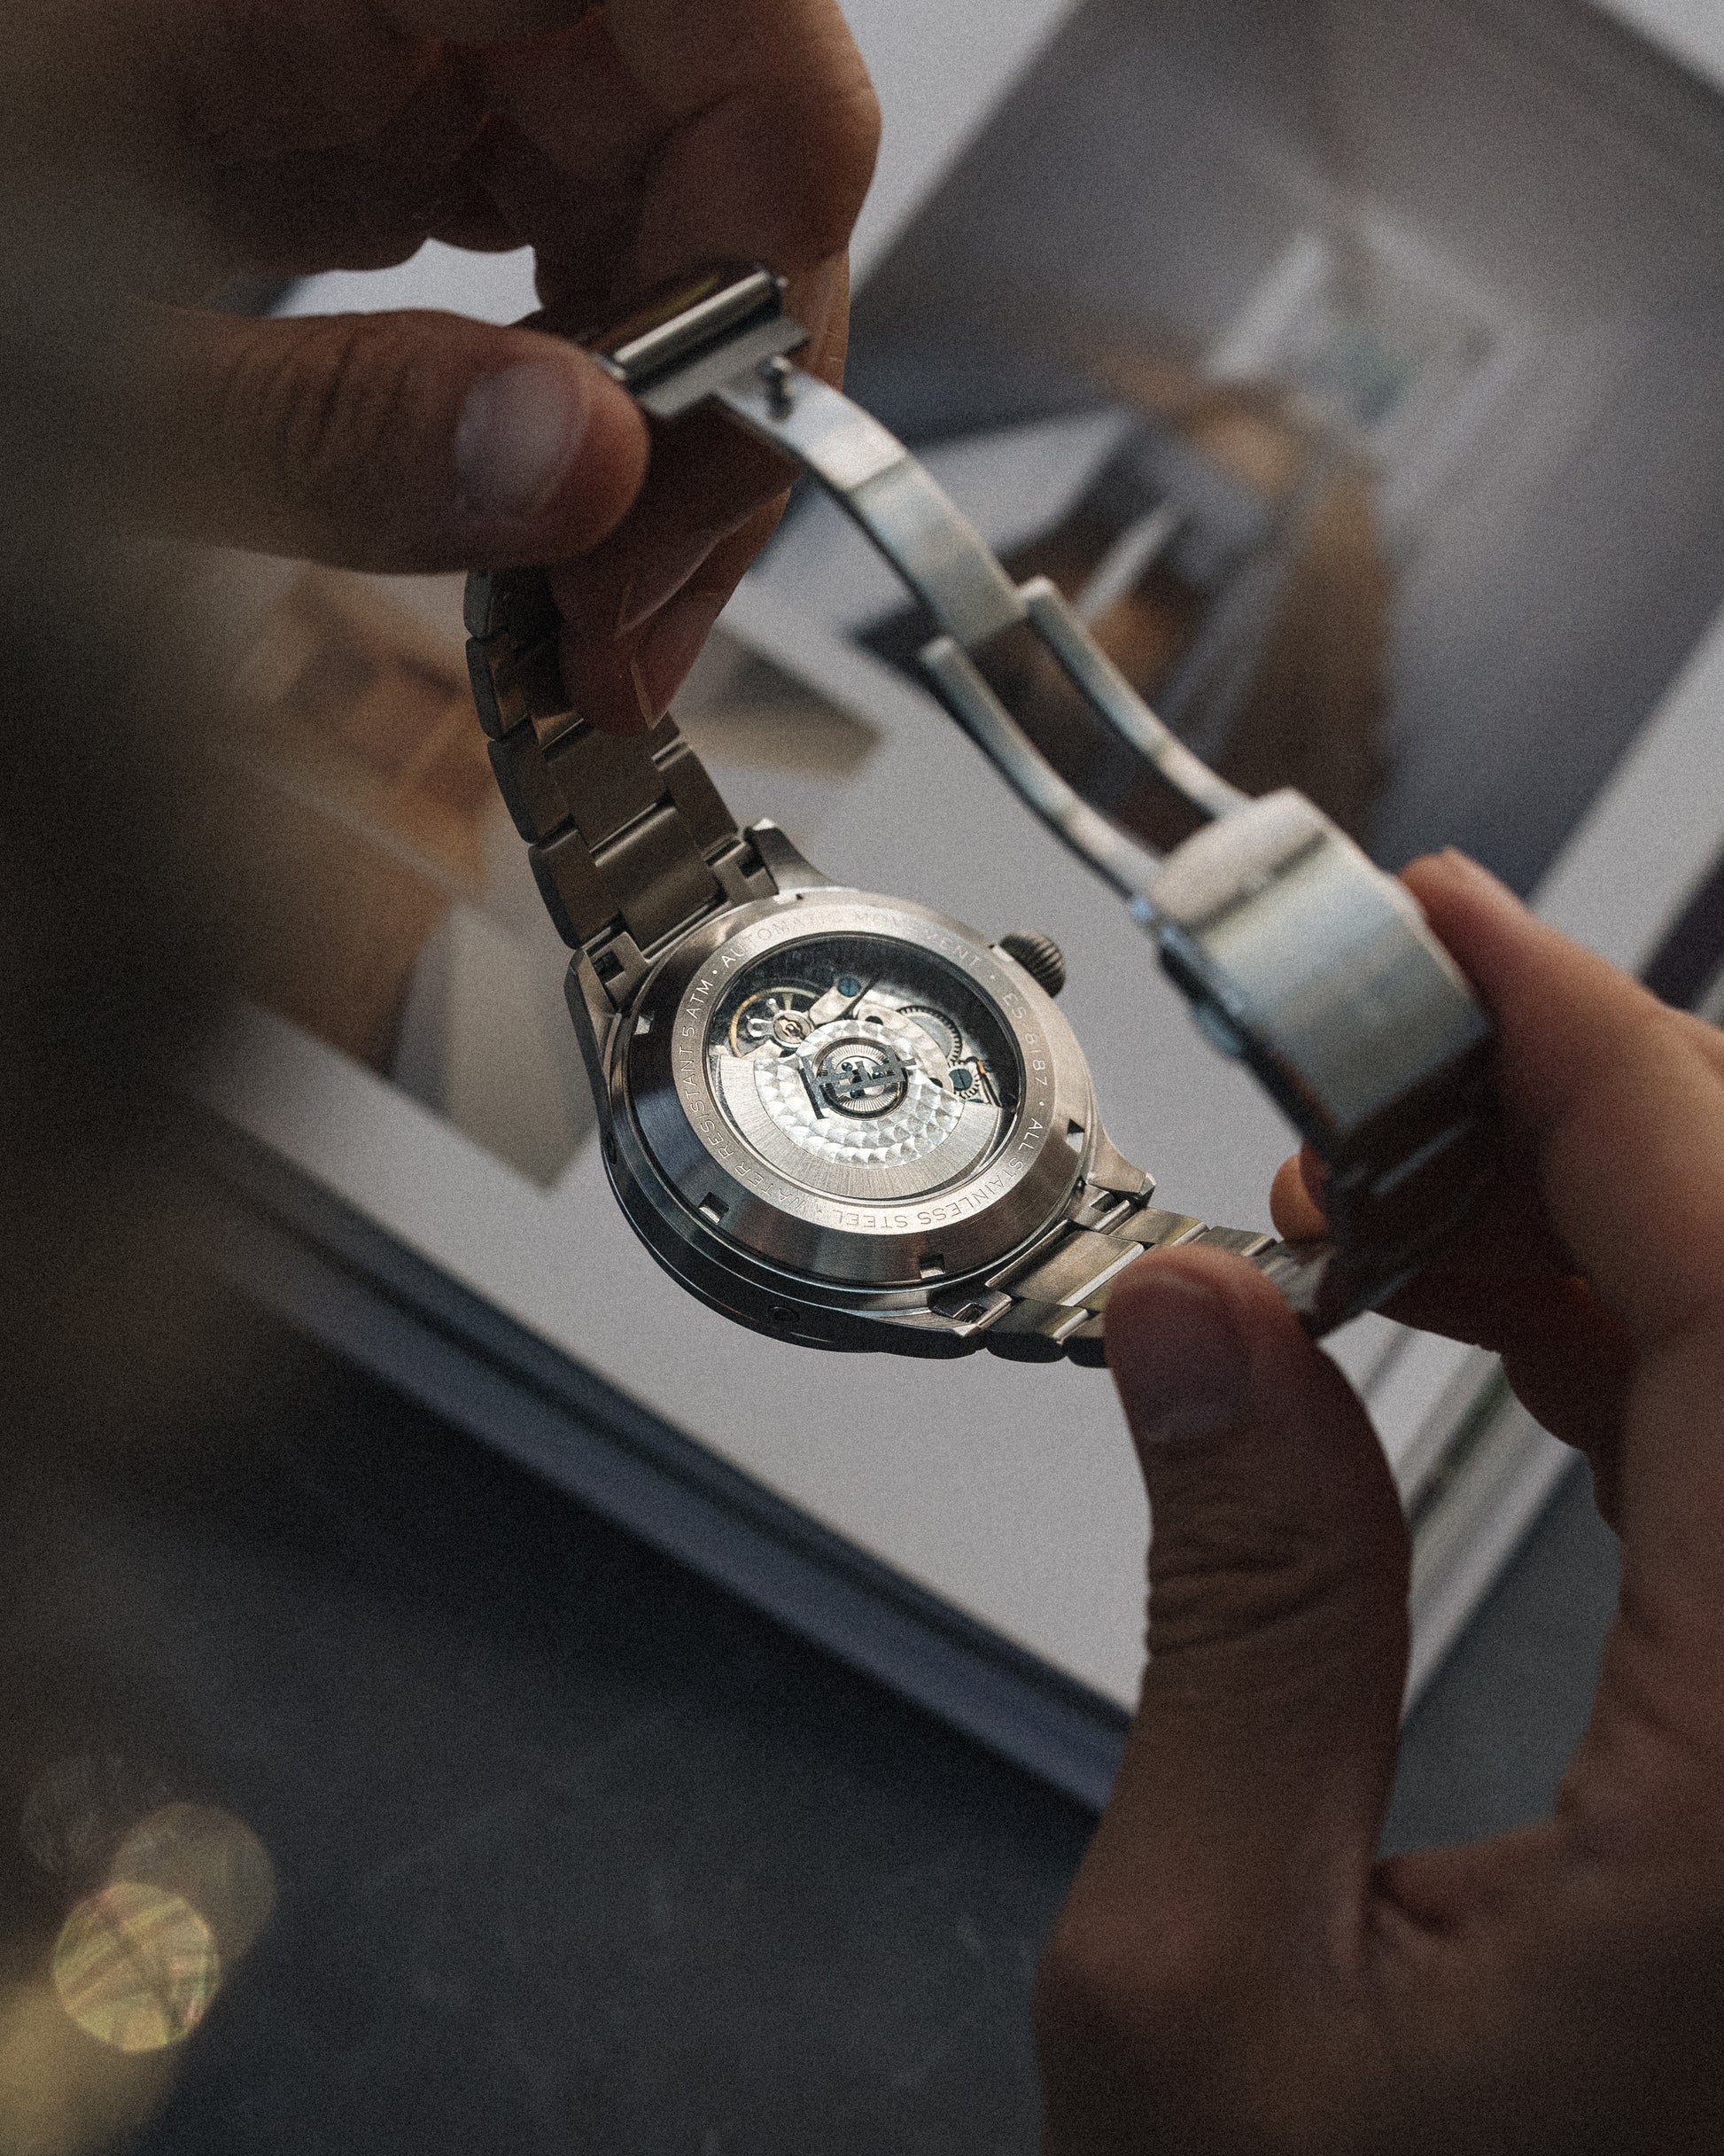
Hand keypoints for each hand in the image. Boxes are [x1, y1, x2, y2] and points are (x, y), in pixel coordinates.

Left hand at [41, 0, 878, 727]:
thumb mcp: (64, 364)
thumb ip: (329, 422)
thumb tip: (578, 474)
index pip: (736, 36)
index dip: (773, 274)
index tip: (692, 500)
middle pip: (720, 125)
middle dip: (714, 395)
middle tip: (630, 614)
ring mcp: (396, 19)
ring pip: (657, 189)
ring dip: (653, 412)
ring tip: (581, 601)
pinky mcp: (367, 102)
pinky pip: (554, 220)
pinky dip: (571, 381)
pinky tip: (523, 506)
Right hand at [1036, 848, 1723, 2153]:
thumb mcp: (1209, 1995)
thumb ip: (1235, 1614)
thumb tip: (1196, 1324)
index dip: (1599, 1063)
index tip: (1439, 931)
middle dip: (1579, 1121)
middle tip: (1351, 1073)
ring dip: (1593, 1225)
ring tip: (1359, 1205)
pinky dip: (1634, 1340)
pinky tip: (1468, 1313)